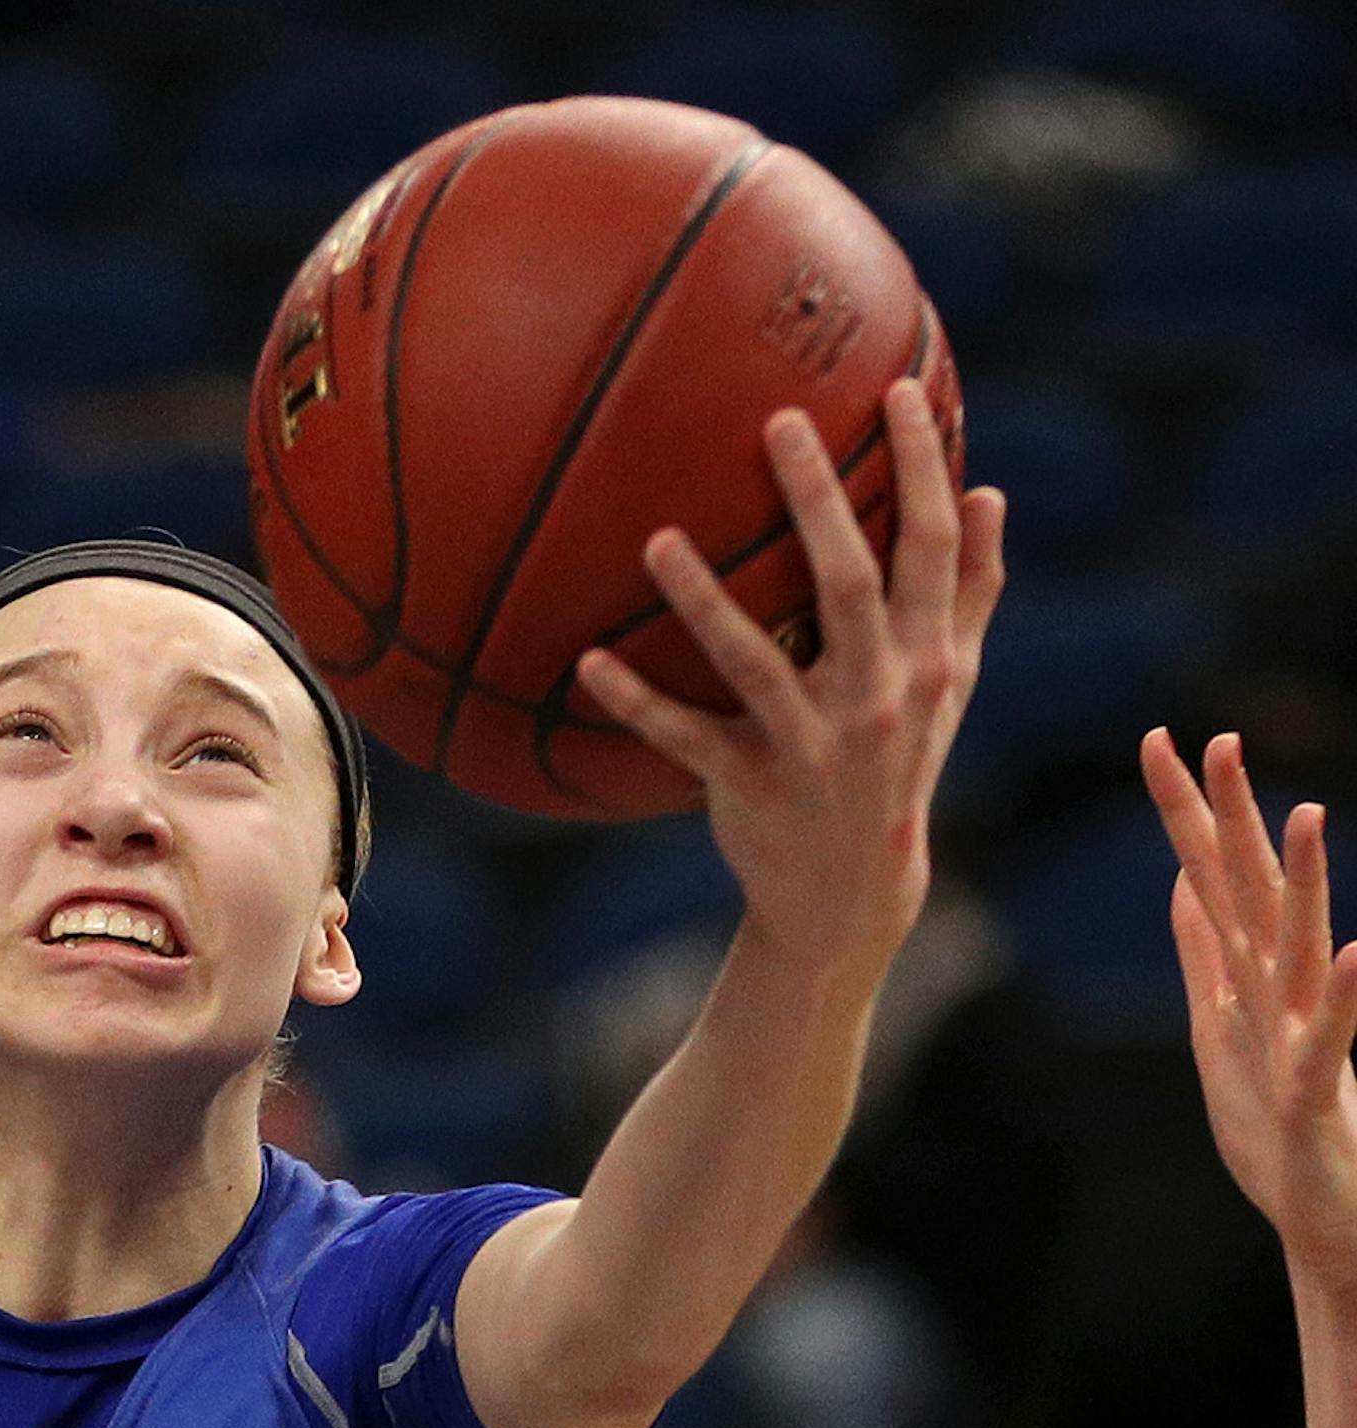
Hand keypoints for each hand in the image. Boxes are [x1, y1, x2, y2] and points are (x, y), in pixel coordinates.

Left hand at [576, 381, 1005, 981]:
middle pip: (848, 584)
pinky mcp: (750, 785)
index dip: (918, 469)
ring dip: (702, 600)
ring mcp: (811, 745)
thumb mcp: (949, 684)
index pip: (929, 548)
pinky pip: (684, 738)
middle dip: (818, 502)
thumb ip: (970, 591)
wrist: (853, 891)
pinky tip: (585, 661)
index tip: (895, 390)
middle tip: (777, 421)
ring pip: (754, 661)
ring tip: (657, 539)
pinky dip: (635, 702)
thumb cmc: (899, 764)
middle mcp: (876, 696)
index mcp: (925, 658)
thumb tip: (989, 493)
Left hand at [1142, 728, 1356, 1295]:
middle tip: (1221, 739)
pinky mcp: (1316, 1093)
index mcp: (1249, 976)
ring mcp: (1304, 1037)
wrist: (1323, 1218)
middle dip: (1235, 820)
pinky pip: (1333, 1040)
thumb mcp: (1219, 1029)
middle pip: (1252, 890)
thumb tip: (1182, 885)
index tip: (1156, 738)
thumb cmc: (1274, 1126)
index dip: (1184, 812)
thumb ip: (1205, 955)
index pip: (1211, 875)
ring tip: (1308, 814)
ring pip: (1301, 947)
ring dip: (1309, 882)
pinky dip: (1349, 998)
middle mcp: (1281, 992)